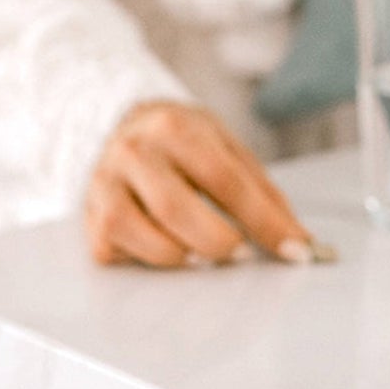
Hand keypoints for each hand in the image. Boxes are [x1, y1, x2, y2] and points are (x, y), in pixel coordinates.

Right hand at [85, 100, 313, 267]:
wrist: (117, 126)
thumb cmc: (181, 143)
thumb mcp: (223, 146)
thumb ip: (260, 191)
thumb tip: (298, 241)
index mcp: (174, 126)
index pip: (224, 178)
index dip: (263, 220)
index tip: (296, 250)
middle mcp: (134, 152)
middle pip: (178, 209)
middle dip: (220, 241)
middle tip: (241, 253)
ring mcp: (106, 185)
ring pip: (148, 239)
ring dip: (186, 255)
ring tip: (201, 248)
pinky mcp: (91, 219)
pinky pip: (123, 256)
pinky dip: (152, 262)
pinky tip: (164, 245)